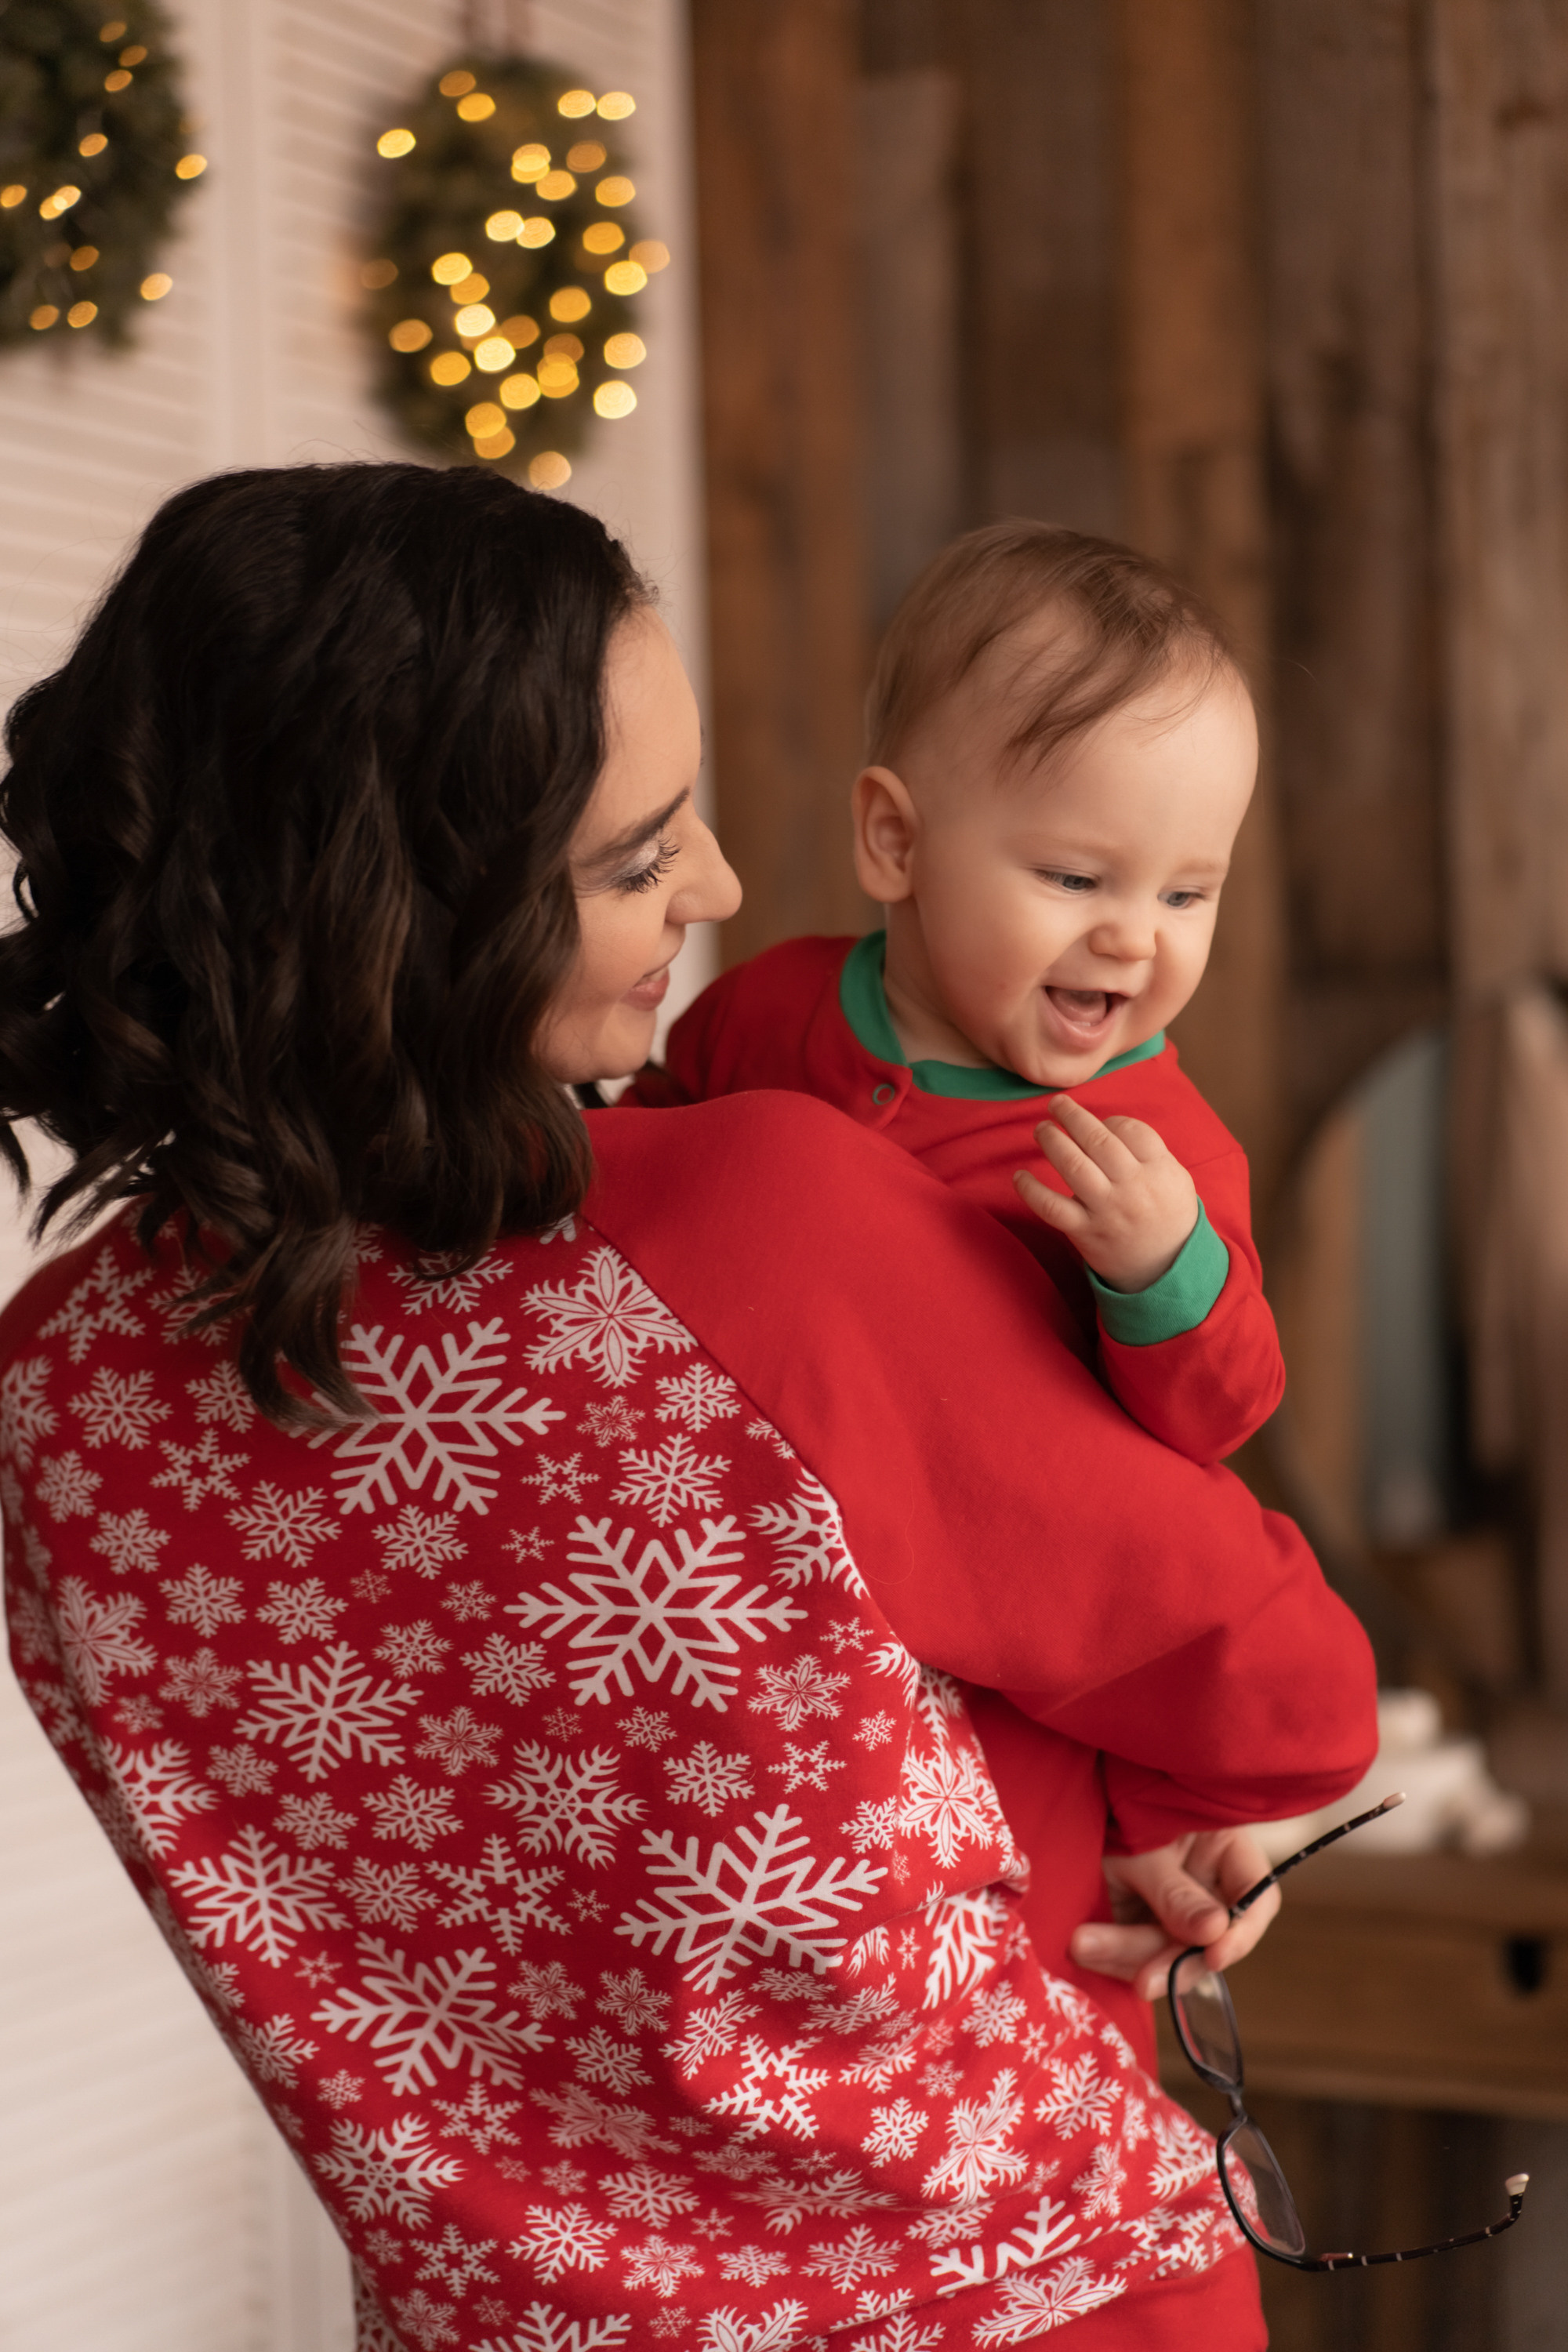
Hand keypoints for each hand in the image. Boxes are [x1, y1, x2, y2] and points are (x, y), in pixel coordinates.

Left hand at [1014, 1096, 1198, 1291]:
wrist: (1166, 1270)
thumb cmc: (1168, 1216)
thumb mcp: (1176, 1179)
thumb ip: (1149, 1151)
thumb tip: (1107, 1124)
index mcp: (1160, 1170)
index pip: (1130, 1130)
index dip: (1110, 1120)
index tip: (1101, 1123)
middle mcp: (1133, 1187)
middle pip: (1098, 1140)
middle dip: (1072, 1116)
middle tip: (1056, 1105)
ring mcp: (1107, 1210)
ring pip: (1074, 1166)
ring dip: (1052, 1141)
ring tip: (1041, 1129)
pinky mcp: (1086, 1233)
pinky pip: (1052, 1208)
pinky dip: (1031, 1191)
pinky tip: (1019, 1176)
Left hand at [1068, 1827, 1281, 2001]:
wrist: (1067, 1810)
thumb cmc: (1116, 1811)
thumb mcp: (1145, 1849)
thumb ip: (1176, 1893)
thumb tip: (1216, 1932)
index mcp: (1225, 1854)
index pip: (1257, 1898)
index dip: (1242, 1934)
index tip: (1213, 1955)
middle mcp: (1208, 1889)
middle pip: (1209, 1941)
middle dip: (1171, 1961)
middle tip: (1142, 1981)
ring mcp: (1175, 1913)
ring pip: (1170, 1956)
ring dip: (1127, 1958)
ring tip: (1081, 1945)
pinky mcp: (1143, 1929)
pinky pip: (1138, 1958)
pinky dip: (1112, 1959)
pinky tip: (1084, 1950)